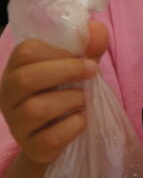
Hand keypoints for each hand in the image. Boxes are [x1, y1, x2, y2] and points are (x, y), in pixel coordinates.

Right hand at [0, 22, 107, 163]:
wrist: (56, 138)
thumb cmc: (65, 94)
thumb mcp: (77, 68)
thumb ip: (87, 49)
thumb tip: (97, 30)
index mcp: (15, 70)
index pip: (24, 51)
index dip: (57, 51)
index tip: (82, 56)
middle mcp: (8, 96)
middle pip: (25, 79)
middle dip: (65, 71)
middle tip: (91, 71)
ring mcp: (16, 124)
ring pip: (36, 109)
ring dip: (71, 100)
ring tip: (82, 100)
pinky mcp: (32, 147)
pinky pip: (51, 136)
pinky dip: (74, 125)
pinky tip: (79, 120)